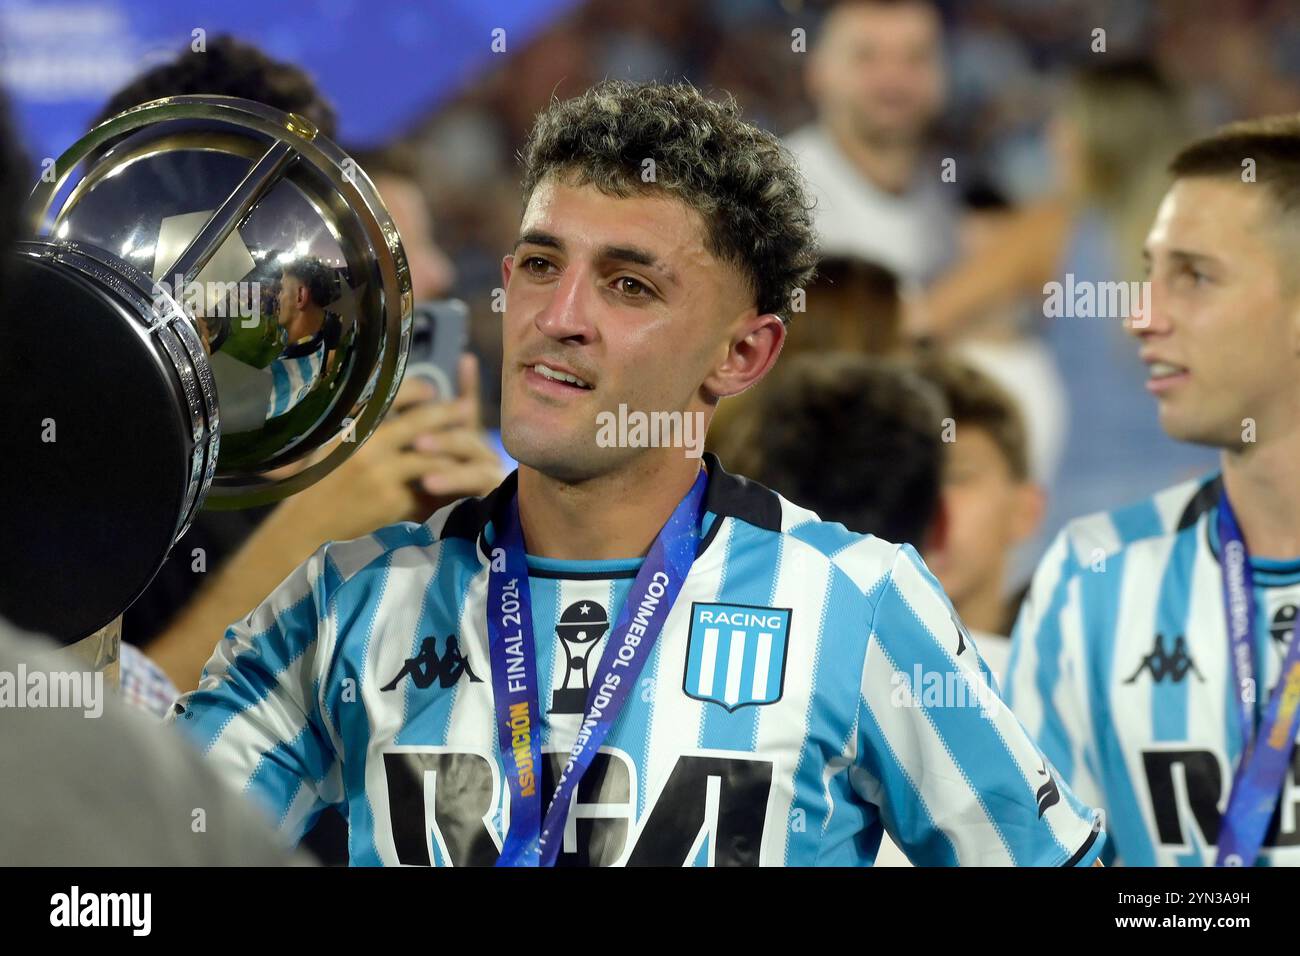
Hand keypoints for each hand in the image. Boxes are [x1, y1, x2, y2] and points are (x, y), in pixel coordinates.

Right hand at [273, 353, 502, 541]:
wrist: (305, 527)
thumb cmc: (316, 480)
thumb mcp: (330, 441)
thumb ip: (359, 420)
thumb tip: (393, 398)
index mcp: (349, 424)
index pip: (393, 394)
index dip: (418, 389)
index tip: (432, 390)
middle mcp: (366, 444)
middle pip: (421, 422)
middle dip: (448, 413)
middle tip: (466, 408)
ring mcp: (381, 474)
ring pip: (432, 456)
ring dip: (453, 452)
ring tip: (468, 447)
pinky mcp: (392, 501)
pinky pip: (429, 488)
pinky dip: (445, 483)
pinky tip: (454, 480)